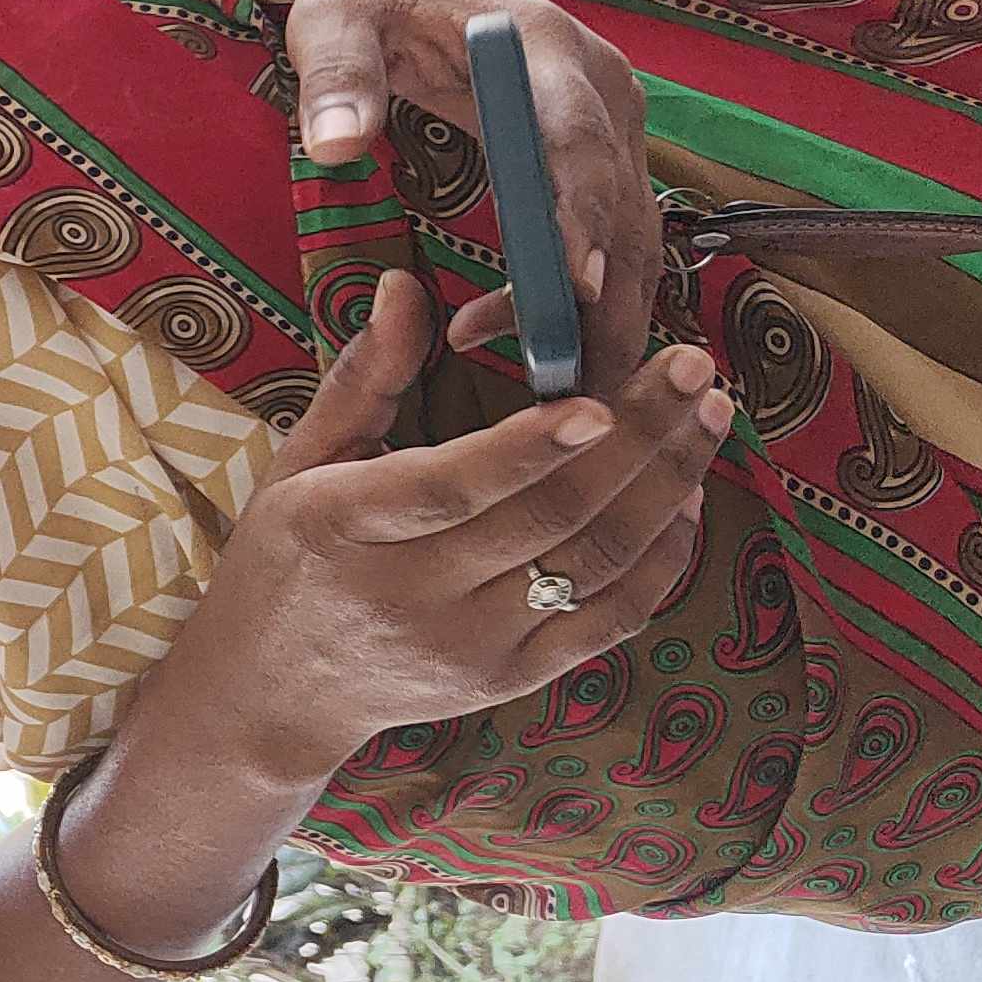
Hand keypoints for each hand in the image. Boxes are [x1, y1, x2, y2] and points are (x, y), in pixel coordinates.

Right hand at [181, 273, 733, 777]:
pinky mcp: (512, 680)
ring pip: (593, 564)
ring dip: (665, 486)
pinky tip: (685, 498)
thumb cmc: (287, 560)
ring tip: (708, 413)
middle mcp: (410, 597)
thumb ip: (364, 375)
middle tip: (691, 363)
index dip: (526, 448)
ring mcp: (470, 646)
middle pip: (545, 517)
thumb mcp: (301, 463)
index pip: (447, 488)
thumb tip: (406, 285)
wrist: (273, 696)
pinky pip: (610, 620)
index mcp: (342, 528)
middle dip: (635, 436)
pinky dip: (662, 559)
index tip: (596, 400)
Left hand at [280, 0, 664, 398]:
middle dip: (609, 303)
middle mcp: (601, 88)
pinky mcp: (600, 150)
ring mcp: (611, 122)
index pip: (575, 140)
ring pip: (628, 235)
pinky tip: (517, 339)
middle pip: (623, 206)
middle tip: (578, 394)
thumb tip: (335, 145)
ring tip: (556, 396)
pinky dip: (581, 295)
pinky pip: (607, 234)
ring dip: (602, 316)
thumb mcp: (334, 20)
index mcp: (545, 51)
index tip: (577, 289)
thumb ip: (337, 78)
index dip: (580, 215)